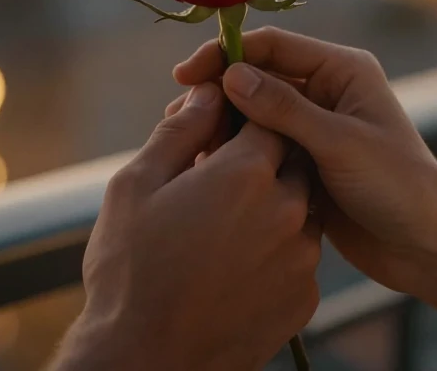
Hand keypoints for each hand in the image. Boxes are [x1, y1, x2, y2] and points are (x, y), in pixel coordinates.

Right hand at [54, 83, 321, 370]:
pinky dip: (275, 250)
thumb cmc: (130, 270)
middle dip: (260, 158)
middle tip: (216, 174)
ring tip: (223, 221)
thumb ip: (179, 130)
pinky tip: (235, 261)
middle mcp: (287, 210)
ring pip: (299, 209)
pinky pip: (299, 256)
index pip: (266, 117)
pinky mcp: (306, 298)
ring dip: (271, 205)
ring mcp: (302, 258)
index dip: (242, 116)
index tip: (218, 127)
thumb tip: (206, 93)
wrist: (148, 361)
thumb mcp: (138, 184)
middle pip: (290, 159)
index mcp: (246, 172)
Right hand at [174, 28, 436, 297]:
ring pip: (255, 115)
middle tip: (177, 114)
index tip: (185, 76)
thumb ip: (284, 109)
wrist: (427, 248)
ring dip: (224, 124)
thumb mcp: (339, 143)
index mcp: (342, 70)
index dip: (225, 55)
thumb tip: (231, 75)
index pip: (272, 46)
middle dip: (219, 91)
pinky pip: (261, 148)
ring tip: (184, 142)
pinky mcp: (305, 163)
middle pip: (259, 77)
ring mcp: (314, 128)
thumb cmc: (398, 188)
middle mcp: (326, 91)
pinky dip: (236, 153)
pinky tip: (206, 167)